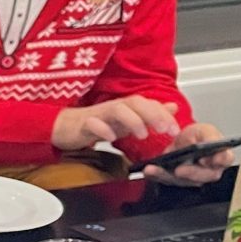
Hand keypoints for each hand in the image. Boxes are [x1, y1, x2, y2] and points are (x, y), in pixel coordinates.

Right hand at [52, 96, 180, 151]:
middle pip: (136, 103)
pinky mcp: (83, 124)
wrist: (64, 127)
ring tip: (143, 135)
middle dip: (153, 115)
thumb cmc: (97, 124)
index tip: (175, 130)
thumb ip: (149, 114)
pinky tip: (111, 138)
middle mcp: (115, 107)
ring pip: (118, 110)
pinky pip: (93, 124)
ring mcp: (99, 114)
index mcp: (126, 107)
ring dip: (133, 120)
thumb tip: (172, 108)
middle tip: (165, 130)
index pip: (149, 105)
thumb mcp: (128, 120)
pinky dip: (103, 130)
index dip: (164, 115)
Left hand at [143, 121, 234, 187]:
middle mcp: (209, 170)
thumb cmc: (197, 136)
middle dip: (190, 173)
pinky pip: (167, 180)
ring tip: (154, 169)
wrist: (179, 141)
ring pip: (182, 180)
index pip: (225, 159)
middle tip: (179, 169)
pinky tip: (149, 170)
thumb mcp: (205, 130)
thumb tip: (214, 143)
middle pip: (204, 176)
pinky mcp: (177, 180)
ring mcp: (192, 178)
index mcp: (221, 156)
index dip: (219, 160)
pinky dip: (156, 175)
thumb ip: (211, 137)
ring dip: (167, 175)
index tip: (208, 158)